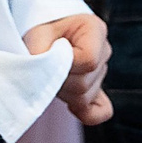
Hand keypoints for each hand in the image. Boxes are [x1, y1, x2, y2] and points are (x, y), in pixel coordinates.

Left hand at [25, 11, 112, 125]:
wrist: (44, 31)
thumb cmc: (41, 28)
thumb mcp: (37, 32)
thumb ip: (40, 51)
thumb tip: (45, 76)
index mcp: (95, 30)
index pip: (89, 60)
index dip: (67, 65)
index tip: (49, 56)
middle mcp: (104, 50)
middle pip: (85, 82)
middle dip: (61, 80)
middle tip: (43, 68)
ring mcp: (103, 72)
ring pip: (86, 97)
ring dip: (64, 92)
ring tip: (51, 76)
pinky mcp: (97, 90)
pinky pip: (102, 110)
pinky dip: (87, 114)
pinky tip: (71, 108)